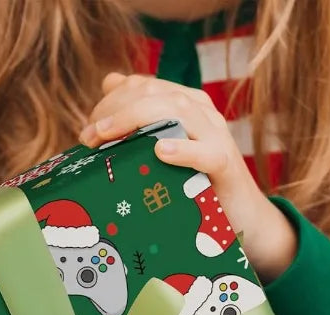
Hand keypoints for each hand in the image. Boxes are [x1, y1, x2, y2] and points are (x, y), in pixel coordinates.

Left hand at [80, 73, 297, 282]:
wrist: (241, 216)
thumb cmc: (196, 185)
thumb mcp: (165, 150)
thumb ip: (141, 120)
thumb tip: (110, 82)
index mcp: (186, 105)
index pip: (144, 86)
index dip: (111, 101)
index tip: (87, 132)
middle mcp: (202, 113)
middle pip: (156, 93)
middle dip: (115, 110)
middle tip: (88, 138)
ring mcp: (216, 137)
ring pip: (177, 111)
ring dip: (135, 121)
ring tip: (108, 137)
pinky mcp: (225, 166)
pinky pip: (205, 153)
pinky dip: (182, 150)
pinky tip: (160, 151)